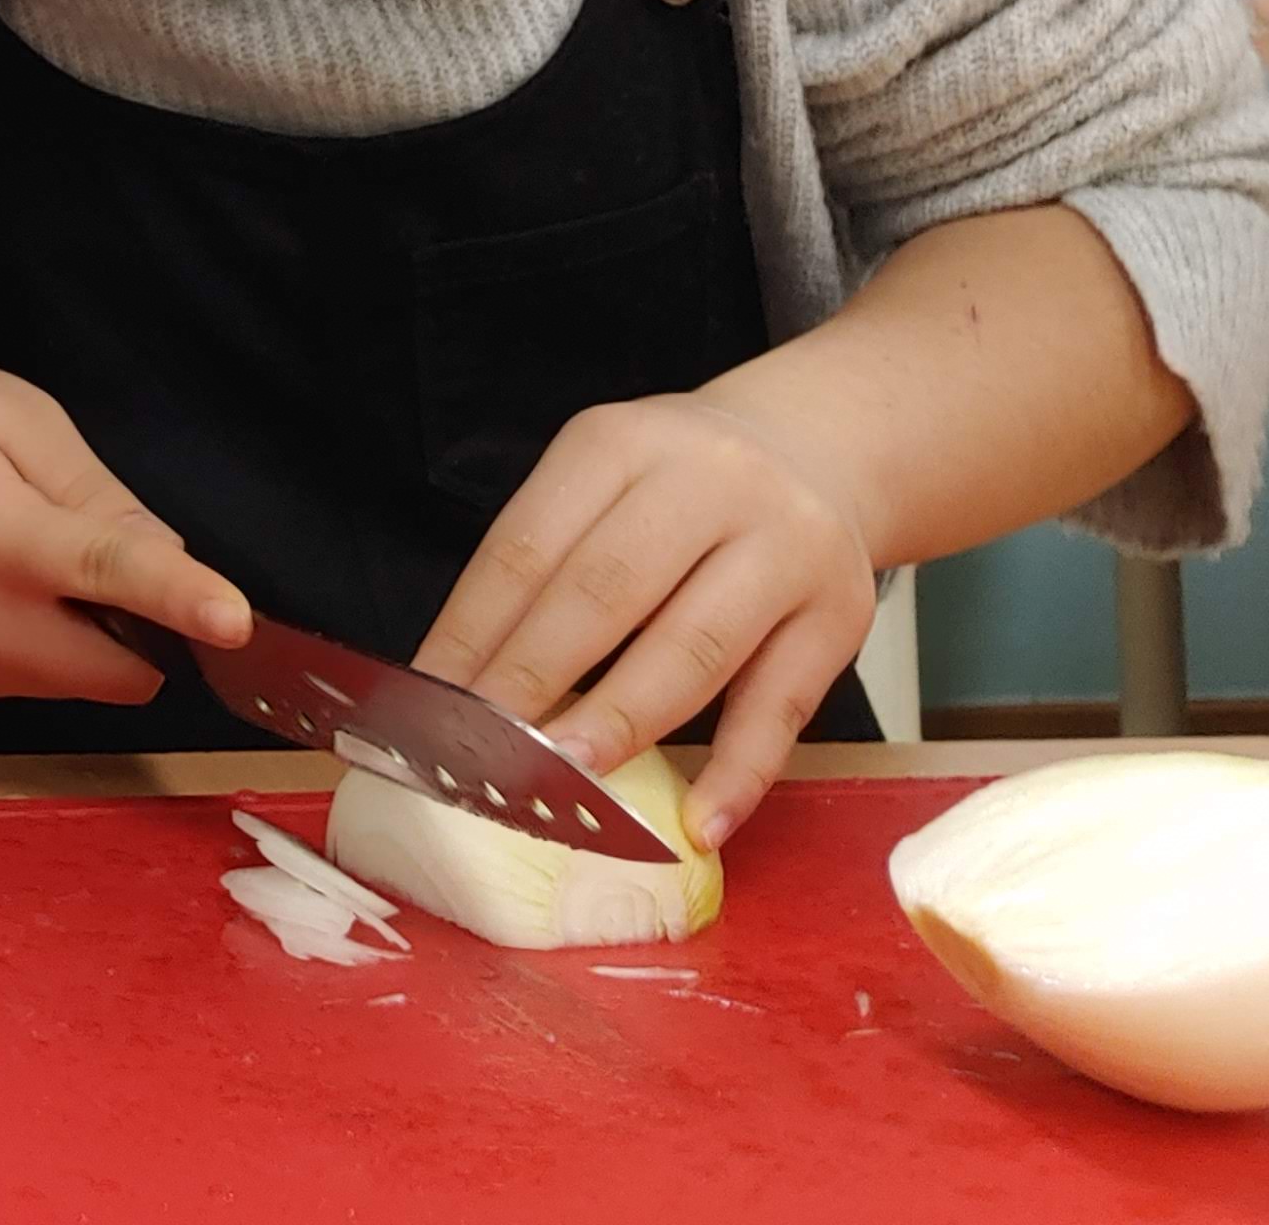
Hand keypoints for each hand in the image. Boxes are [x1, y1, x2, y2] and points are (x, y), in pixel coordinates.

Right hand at [0, 344, 250, 703]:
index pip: (103, 574)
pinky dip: (60, 646)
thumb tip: (170, 566)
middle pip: (117, 665)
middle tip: (95, 544)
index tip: (237, 622)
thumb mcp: (12, 412)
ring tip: (35, 555)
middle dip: (145, 625)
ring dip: (100, 636)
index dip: (178, 598)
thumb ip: (95, 490)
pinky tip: (11, 586)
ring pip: (90, 682)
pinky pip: (50, 683)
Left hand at [417, 391, 877, 847]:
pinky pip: (782, 707)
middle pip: (604, 593)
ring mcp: (785, 548)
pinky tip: (696, 822)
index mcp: (618, 445)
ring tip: (565, 783)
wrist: (814, 450)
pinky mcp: (841, 616)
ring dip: (620, 723)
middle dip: (534, 680)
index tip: (427, 703)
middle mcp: (708, 484)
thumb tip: (463, 682)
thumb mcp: (603, 482)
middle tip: (482, 752)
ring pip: (693, 650)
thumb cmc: (678, 489)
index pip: (527, 548)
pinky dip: (737, 772)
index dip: (472, 631)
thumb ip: (546, 566)